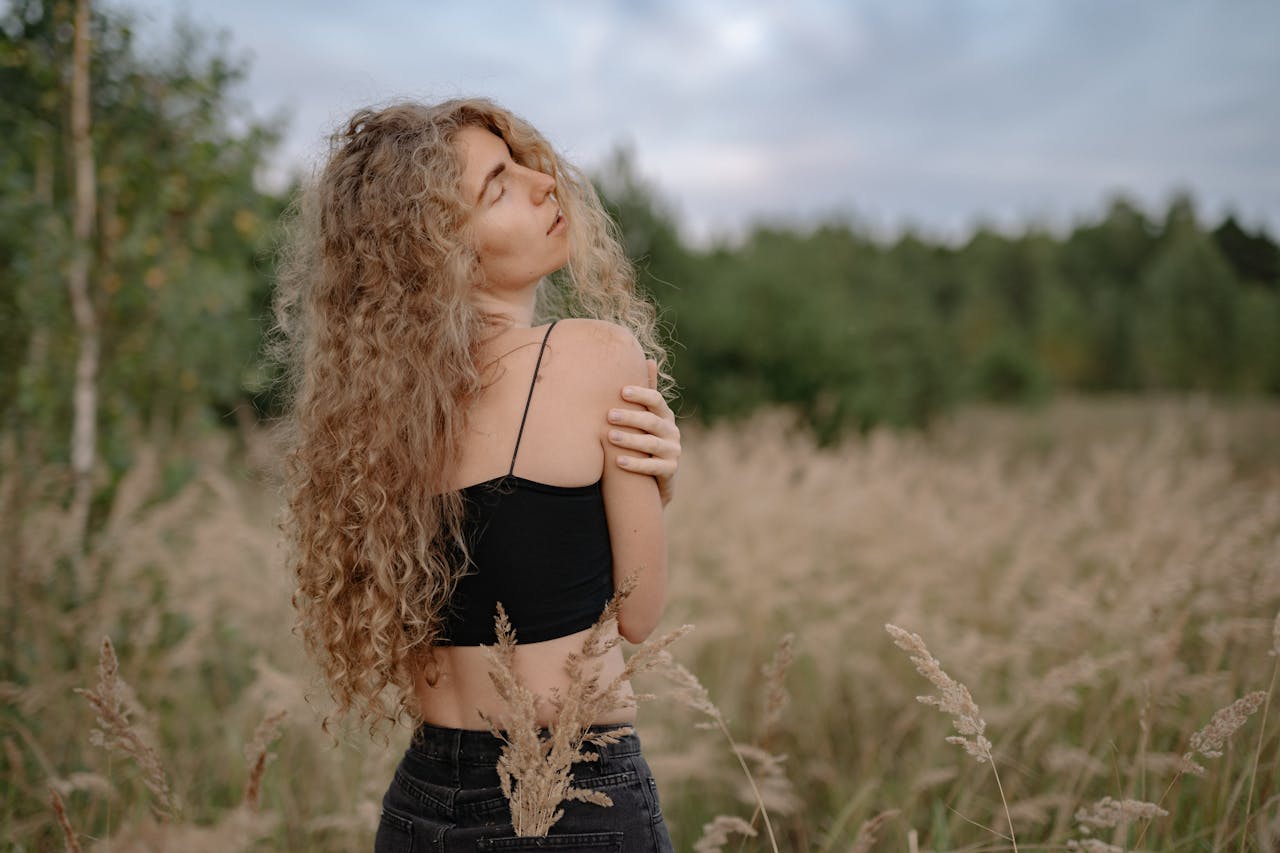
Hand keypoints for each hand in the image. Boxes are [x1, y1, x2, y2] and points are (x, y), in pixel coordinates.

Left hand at [607, 359, 680, 505]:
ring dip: (631, 440)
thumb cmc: (643, 441)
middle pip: (652, 421)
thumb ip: (647, 393)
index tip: (621, 391)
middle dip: (631, 417)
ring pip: (652, 444)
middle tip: (608, 415)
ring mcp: (673, 452)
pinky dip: (636, 464)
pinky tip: (618, 461)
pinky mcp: (670, 471)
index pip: (656, 401)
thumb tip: (650, 359)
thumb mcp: (645, 417)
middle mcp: (672, 432)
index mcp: (664, 416)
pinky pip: (653, 468)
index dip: (641, 395)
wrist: (653, 479)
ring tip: (610, 437)